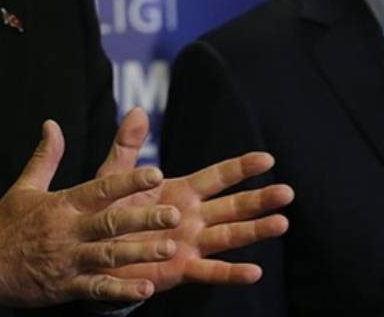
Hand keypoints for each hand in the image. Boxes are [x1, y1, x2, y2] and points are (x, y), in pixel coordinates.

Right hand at [0, 119, 180, 308]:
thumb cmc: (4, 223)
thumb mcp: (24, 187)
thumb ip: (45, 156)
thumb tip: (52, 124)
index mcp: (61, 205)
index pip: (100, 189)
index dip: (128, 181)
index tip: (155, 173)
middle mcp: (67, 231)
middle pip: (110, 222)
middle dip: (144, 218)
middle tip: (175, 214)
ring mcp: (67, 260)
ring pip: (108, 256)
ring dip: (140, 253)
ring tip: (169, 249)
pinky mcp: (64, 287)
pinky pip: (97, 289)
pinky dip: (121, 290)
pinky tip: (145, 287)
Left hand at [96, 108, 293, 292]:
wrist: (96, 250)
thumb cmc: (108, 212)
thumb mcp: (114, 176)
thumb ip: (127, 146)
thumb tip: (137, 110)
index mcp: (181, 192)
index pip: (217, 176)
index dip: (241, 168)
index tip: (267, 159)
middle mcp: (193, 217)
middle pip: (233, 206)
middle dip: (260, 199)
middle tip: (287, 192)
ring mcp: (191, 244)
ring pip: (229, 236)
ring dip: (255, 230)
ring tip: (281, 223)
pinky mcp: (181, 269)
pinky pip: (211, 272)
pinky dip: (232, 273)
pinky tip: (254, 271)